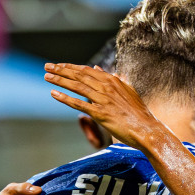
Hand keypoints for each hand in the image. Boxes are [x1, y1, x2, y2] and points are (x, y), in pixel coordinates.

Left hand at [45, 63, 162, 151]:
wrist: (147, 129)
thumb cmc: (138, 113)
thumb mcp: (128, 90)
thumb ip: (114, 79)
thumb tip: (99, 68)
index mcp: (113, 80)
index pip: (87, 70)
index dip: (71, 67)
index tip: (59, 65)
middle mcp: (106, 86)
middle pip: (79, 75)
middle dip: (61, 70)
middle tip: (47, 66)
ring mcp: (103, 99)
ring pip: (77, 86)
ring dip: (60, 80)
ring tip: (47, 76)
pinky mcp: (100, 113)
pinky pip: (78, 103)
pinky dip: (65, 97)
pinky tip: (54, 93)